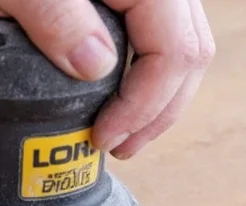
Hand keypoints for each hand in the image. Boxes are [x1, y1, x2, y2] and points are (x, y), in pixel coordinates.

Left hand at [0, 0, 214, 158]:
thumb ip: (55, 19)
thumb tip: (97, 67)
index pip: (174, 51)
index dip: (144, 106)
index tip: (105, 137)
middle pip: (190, 51)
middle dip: (159, 111)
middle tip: (120, 146)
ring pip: (181, 44)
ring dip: (159, 96)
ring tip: (123, 130)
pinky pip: (160, 33)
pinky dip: (148, 71)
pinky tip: (122, 94)